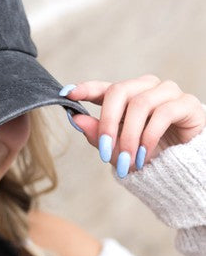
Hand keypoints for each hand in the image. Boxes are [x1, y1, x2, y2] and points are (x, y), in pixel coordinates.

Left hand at [61, 76, 205, 177]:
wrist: (182, 168)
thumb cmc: (148, 154)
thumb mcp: (117, 149)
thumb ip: (98, 134)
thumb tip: (76, 119)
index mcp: (128, 96)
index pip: (105, 87)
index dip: (86, 88)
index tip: (67, 94)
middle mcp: (147, 87)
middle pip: (119, 91)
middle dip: (107, 123)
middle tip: (103, 150)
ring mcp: (168, 92)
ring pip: (140, 104)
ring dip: (129, 136)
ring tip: (126, 161)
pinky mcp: (187, 103)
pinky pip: (163, 114)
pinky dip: (149, 138)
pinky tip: (144, 156)